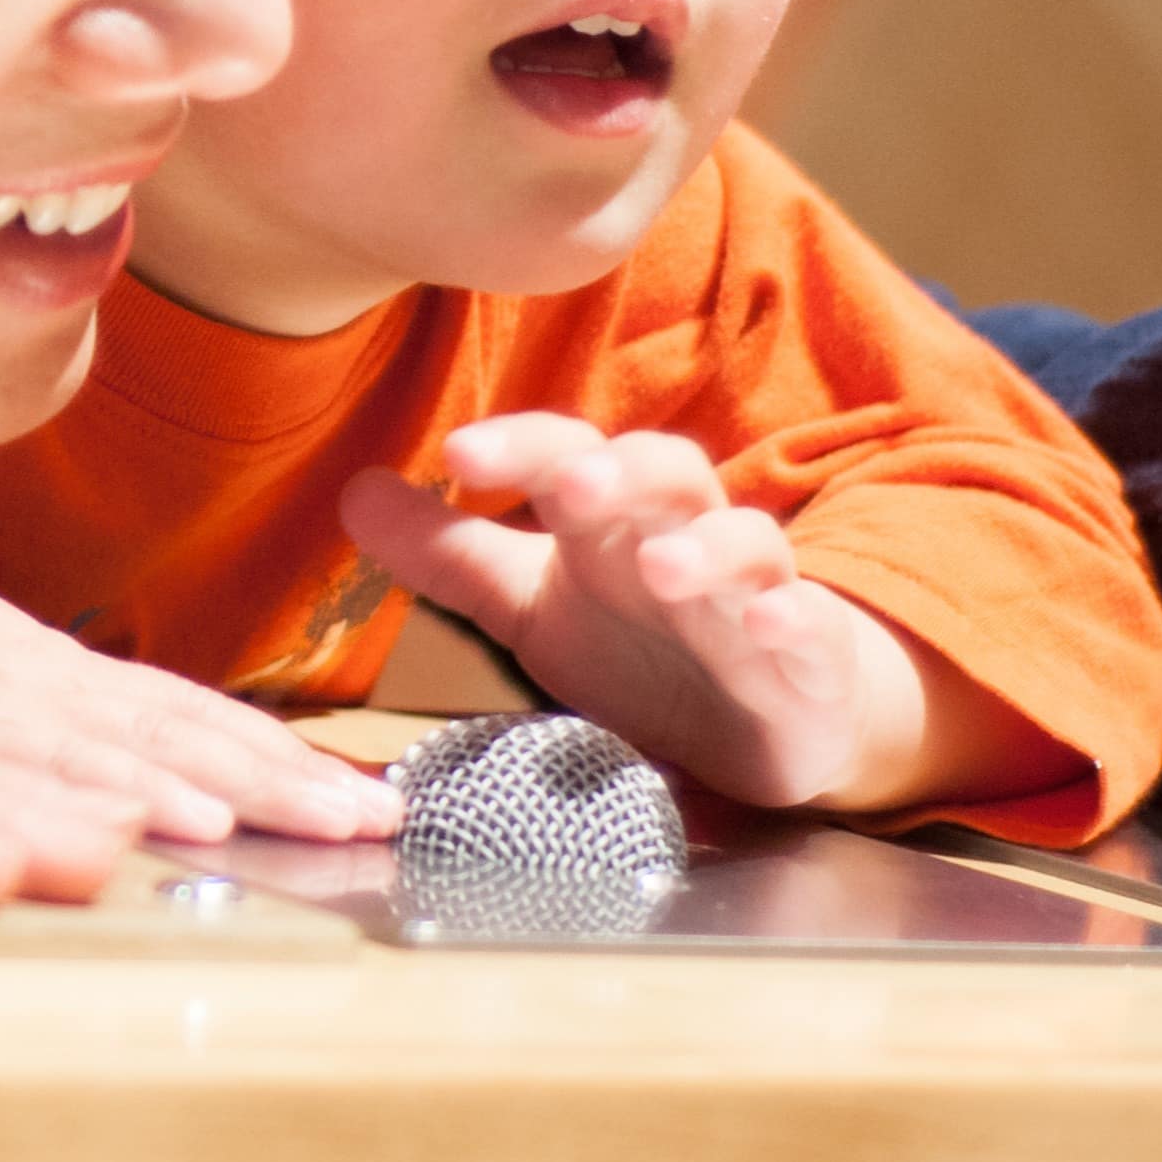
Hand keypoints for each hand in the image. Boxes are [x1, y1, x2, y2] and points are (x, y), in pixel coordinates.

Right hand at [0, 517, 402, 842]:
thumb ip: (52, 729)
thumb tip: (144, 788)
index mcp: (53, 671)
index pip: (185, 712)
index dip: (276, 752)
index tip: (362, 797)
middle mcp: (39, 675)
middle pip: (179, 724)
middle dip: (281, 775)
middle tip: (371, 821)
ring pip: (119, 740)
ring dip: (215, 782)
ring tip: (296, 821)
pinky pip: (15, 759)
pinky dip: (84, 791)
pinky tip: (145, 826)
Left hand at [341, 415, 1053, 812]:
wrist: (764, 714)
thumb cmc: (637, 641)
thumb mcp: (528, 606)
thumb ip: (448, 556)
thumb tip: (352, 492)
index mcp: (608, 519)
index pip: (564, 455)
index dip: (517, 447)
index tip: (454, 455)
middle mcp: (681, 536)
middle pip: (664, 471)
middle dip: (618, 472)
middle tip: (572, 485)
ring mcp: (750, 593)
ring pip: (745, 541)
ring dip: (707, 548)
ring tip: (662, 566)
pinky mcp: (806, 657)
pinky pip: (809, 626)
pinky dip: (792, 619)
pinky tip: (768, 624)